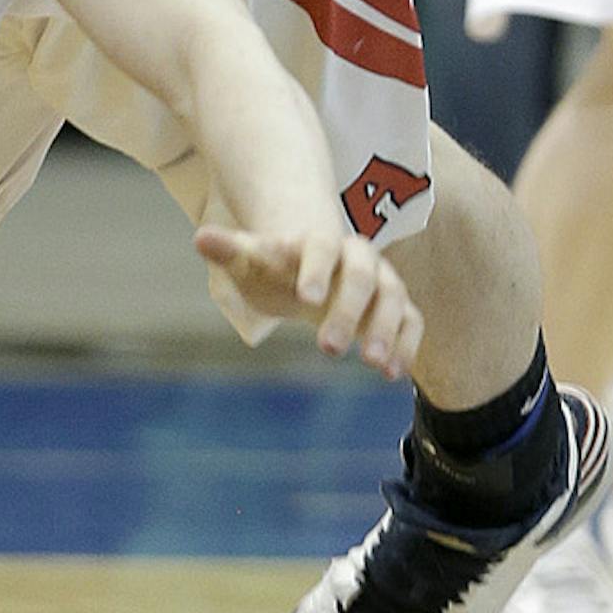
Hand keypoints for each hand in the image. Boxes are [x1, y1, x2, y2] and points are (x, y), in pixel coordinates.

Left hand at [194, 225, 421, 377]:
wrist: (311, 272)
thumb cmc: (277, 269)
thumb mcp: (252, 262)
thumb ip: (231, 251)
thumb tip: (200, 237)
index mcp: (320, 240)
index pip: (321, 247)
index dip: (314, 269)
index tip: (304, 297)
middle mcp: (359, 258)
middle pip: (361, 277)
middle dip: (348, 311)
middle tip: (327, 349)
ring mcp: (383, 282)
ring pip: (394, 299)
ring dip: (385, 331)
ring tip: (372, 364)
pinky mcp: (399, 309)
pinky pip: (412, 323)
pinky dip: (407, 346)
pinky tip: (393, 374)